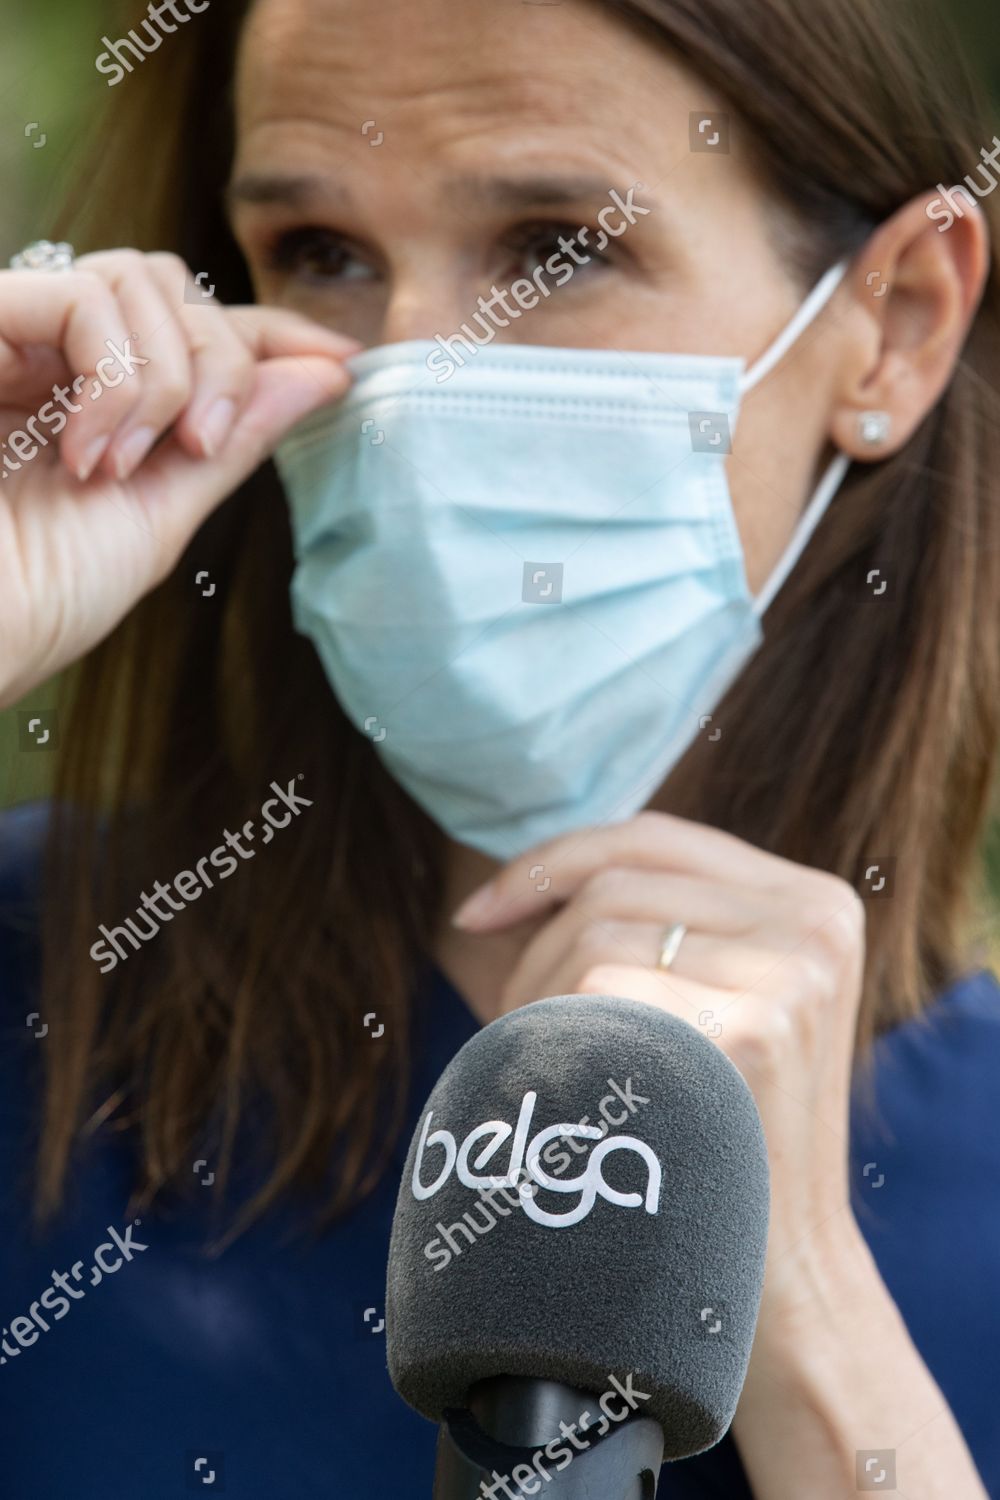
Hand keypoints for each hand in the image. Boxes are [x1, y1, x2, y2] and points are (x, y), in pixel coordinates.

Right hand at [0, 249, 358, 706]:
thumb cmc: (40, 597)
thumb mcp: (161, 514)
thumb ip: (234, 438)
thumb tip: (322, 377)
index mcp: (95, 397)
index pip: (198, 329)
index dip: (271, 332)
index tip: (341, 358)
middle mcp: (53, 354)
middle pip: (178, 289)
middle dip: (219, 364)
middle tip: (197, 445)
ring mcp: (15, 336)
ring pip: (139, 279)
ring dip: (163, 380)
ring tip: (119, 467)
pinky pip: (82, 296)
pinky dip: (115, 376)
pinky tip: (88, 449)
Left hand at [452, 811, 868, 1317]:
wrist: (783, 1272)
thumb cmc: (719, 1131)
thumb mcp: (724, 1002)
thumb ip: (659, 923)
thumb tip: (517, 878)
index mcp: (813, 901)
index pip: (653, 839)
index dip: (553, 862)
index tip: (480, 914)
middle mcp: (813, 922)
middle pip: (616, 884)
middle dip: (535, 943)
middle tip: (510, 1020)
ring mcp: (789, 973)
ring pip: (596, 934)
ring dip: (538, 995)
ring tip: (550, 1066)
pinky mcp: (751, 1030)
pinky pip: (598, 993)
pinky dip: (555, 1034)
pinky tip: (569, 1090)